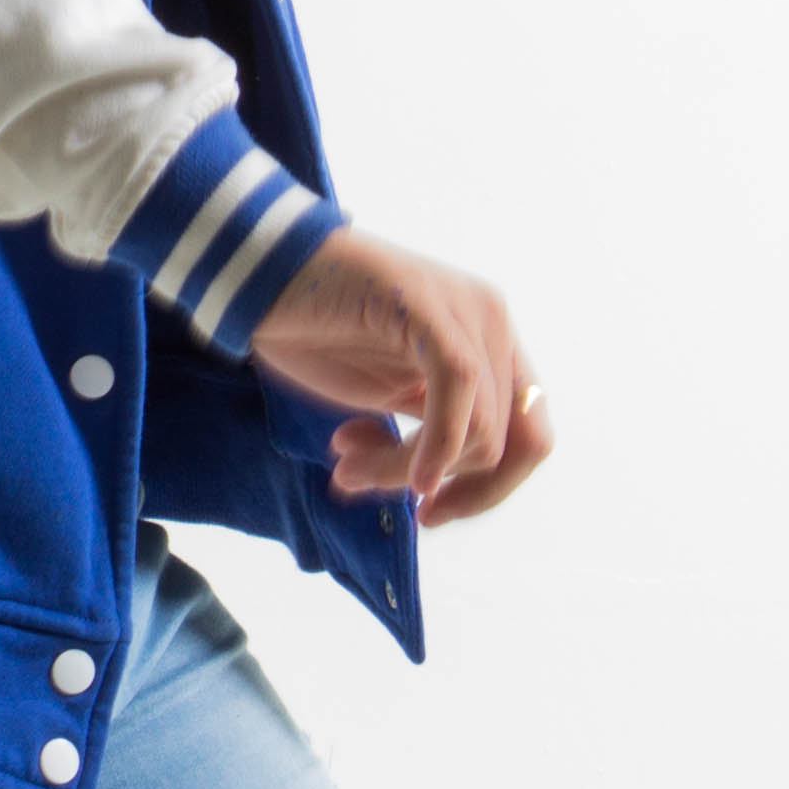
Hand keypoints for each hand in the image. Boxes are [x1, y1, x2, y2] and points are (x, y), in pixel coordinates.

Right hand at [242, 225, 553, 525]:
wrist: (260, 275)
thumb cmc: (317, 330)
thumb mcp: (392, 393)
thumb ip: (432, 429)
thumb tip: (440, 492)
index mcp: (489, 343)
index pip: (529, 437)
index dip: (486, 490)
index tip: (428, 512)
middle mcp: (492, 324)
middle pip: (506, 444)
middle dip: (438, 484)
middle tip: (362, 482)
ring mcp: (465, 312)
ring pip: (475, 431)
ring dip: (401, 468)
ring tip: (344, 458)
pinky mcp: (427, 306)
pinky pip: (457, 386)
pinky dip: (438, 446)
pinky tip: (406, 477)